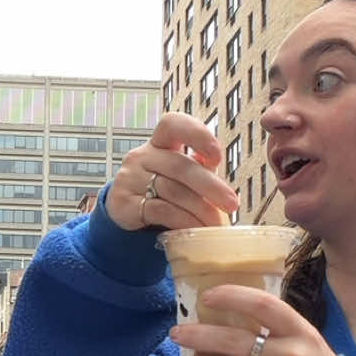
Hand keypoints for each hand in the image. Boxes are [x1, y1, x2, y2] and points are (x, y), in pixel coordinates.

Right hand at [107, 111, 239, 233]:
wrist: (125, 216)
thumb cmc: (161, 193)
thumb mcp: (181, 177)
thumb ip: (200, 171)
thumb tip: (222, 182)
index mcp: (159, 143)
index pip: (173, 124)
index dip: (197, 134)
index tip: (217, 157)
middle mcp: (141, 156)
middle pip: (180, 166)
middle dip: (211, 186)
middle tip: (232, 204)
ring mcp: (129, 178)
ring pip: (173, 191)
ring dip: (200, 210)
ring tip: (216, 224)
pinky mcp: (123, 203)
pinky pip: (160, 210)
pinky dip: (183, 221)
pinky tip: (195, 230)